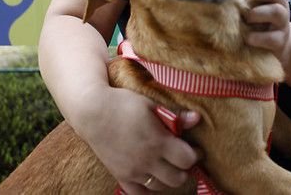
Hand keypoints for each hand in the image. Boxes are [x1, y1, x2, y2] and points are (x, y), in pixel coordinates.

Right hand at [75, 86, 199, 192]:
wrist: (92, 112)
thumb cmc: (123, 104)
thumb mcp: (151, 105)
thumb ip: (176, 116)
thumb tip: (197, 118)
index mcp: (158, 141)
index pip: (187, 159)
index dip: (195, 154)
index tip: (194, 148)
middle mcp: (147, 160)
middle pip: (178, 178)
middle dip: (184, 169)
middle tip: (183, 157)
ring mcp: (133, 171)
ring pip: (161, 186)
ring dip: (168, 177)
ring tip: (168, 164)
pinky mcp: (121, 176)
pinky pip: (139, 193)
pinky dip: (149, 188)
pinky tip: (152, 177)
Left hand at [242, 0, 290, 64]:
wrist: (278, 44)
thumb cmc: (259, 21)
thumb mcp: (252, 5)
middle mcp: (280, 5)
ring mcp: (282, 23)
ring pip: (276, 12)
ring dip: (257, 13)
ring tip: (246, 19)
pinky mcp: (280, 41)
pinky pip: (271, 38)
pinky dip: (258, 37)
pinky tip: (248, 38)